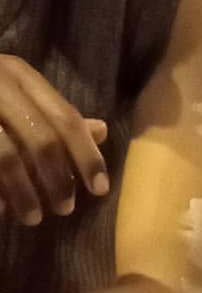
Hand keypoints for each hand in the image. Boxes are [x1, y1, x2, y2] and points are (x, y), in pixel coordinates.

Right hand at [0, 56, 108, 224]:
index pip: (65, 118)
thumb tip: (101, 130)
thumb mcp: (17, 99)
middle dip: (58, 179)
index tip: (100, 190)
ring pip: (7, 156)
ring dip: (25, 194)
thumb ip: (54, 117)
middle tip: (65, 209)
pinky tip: (2, 211)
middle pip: (42, 138)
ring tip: (34, 218)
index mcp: (16, 74)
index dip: (87, 157)